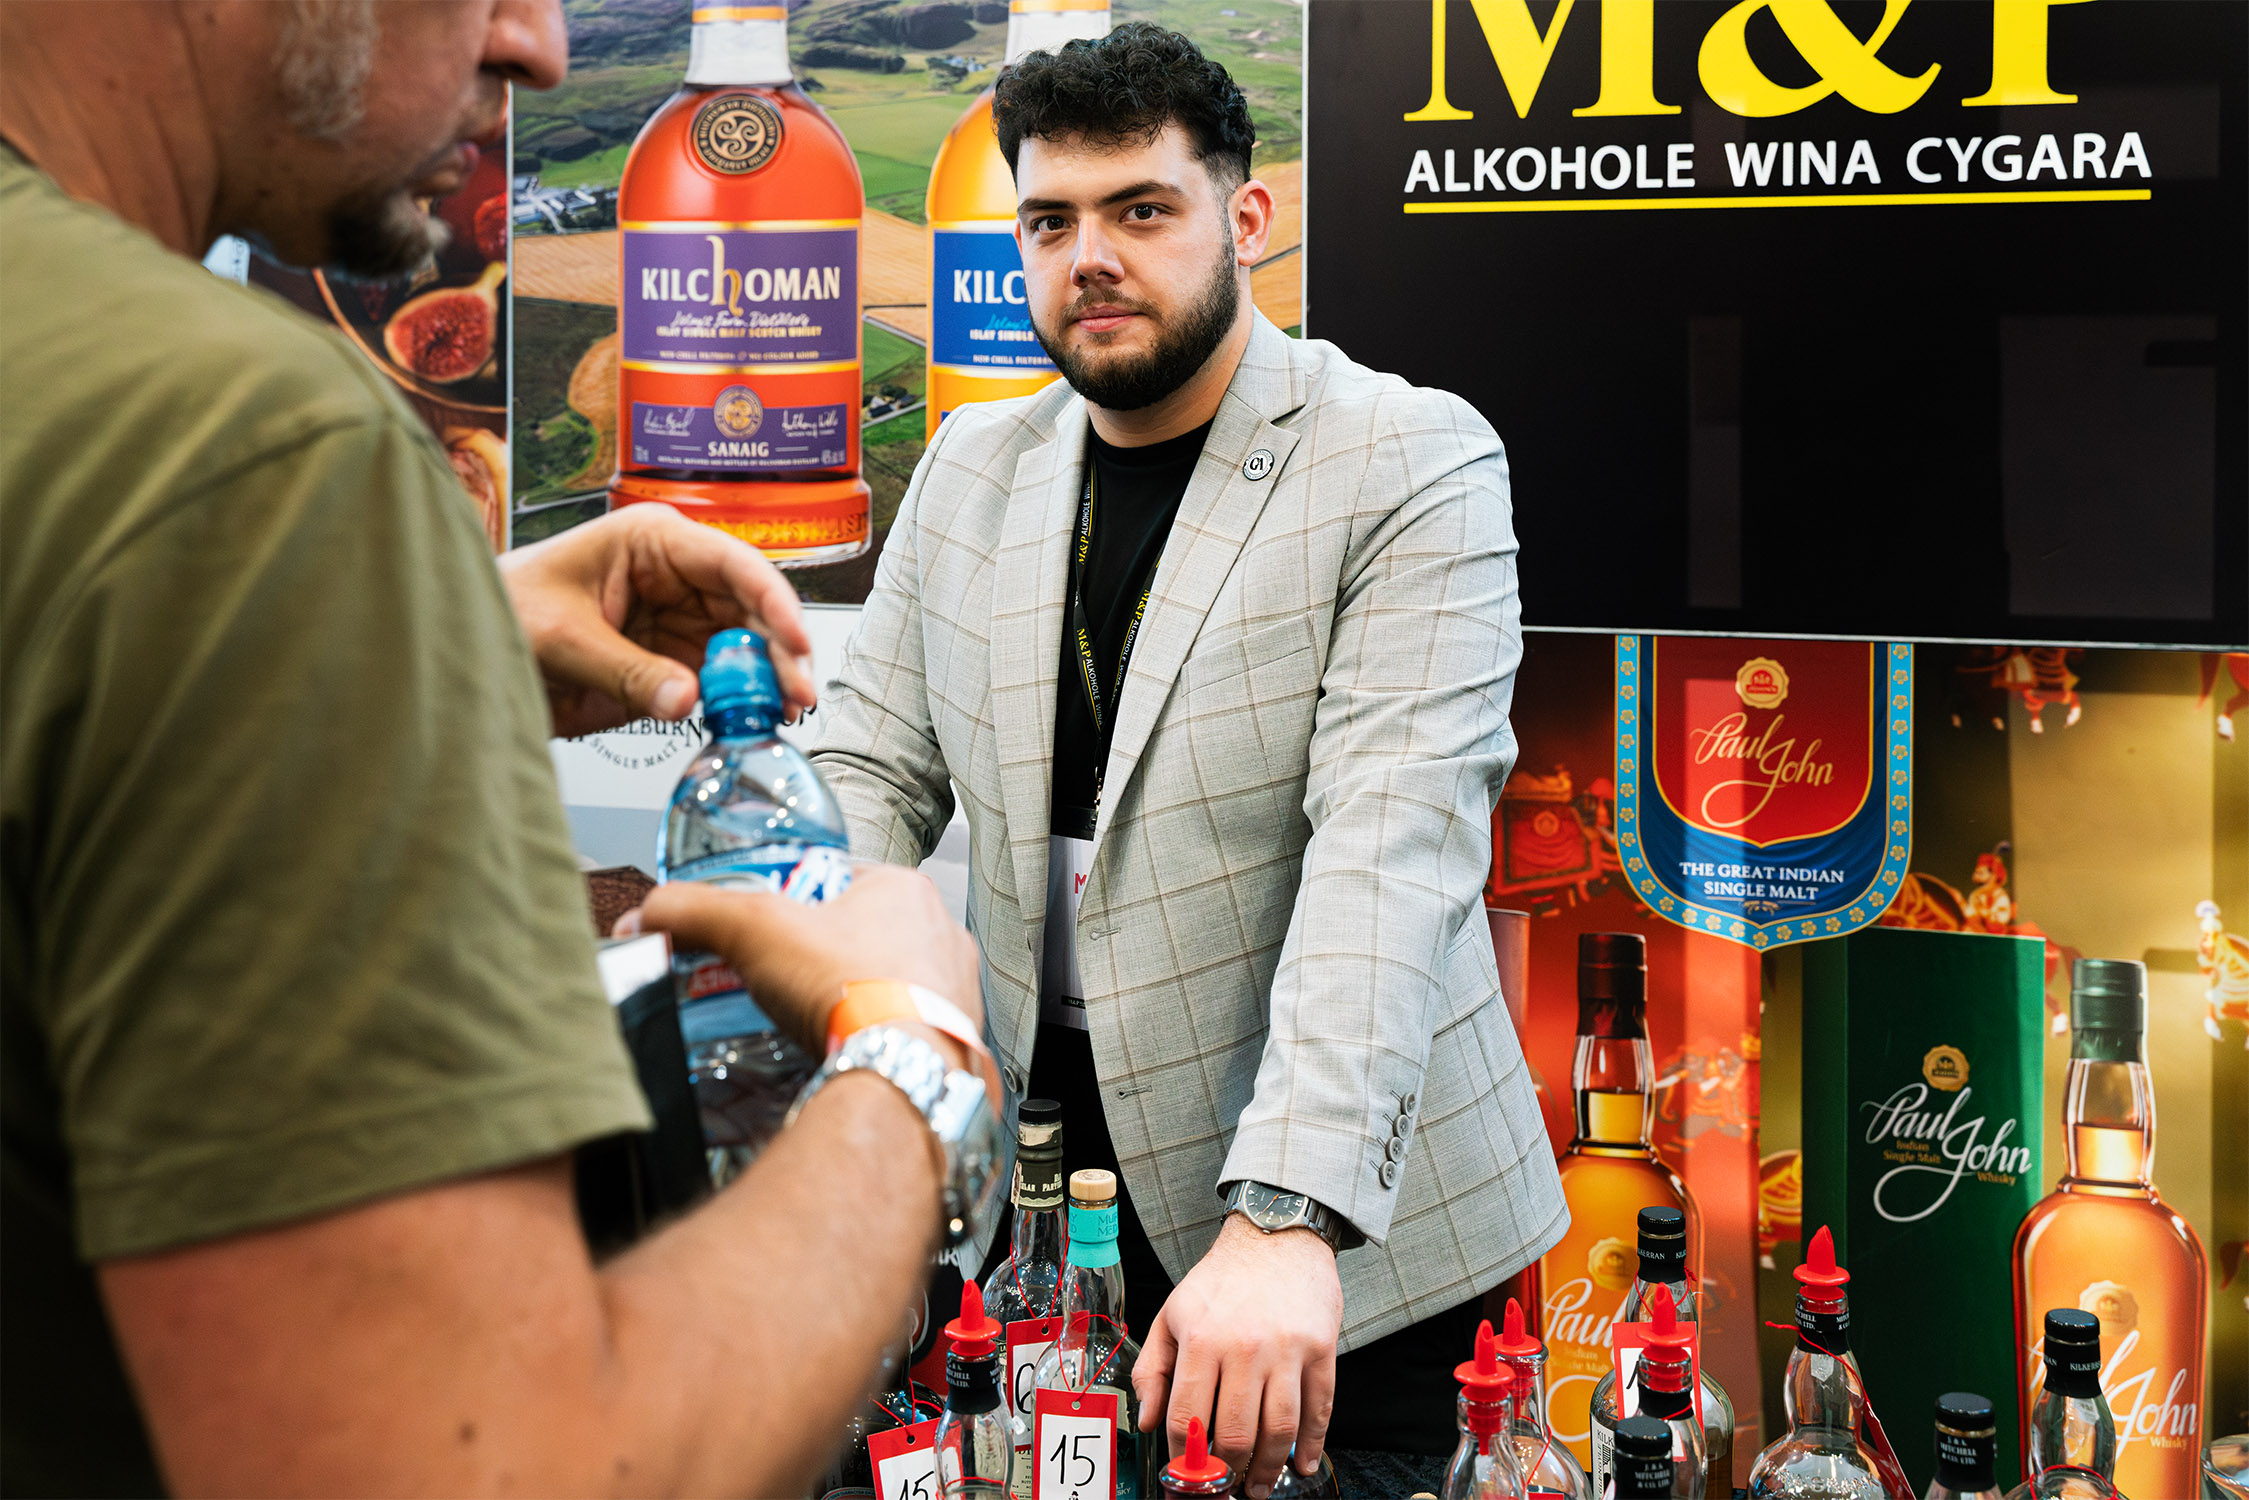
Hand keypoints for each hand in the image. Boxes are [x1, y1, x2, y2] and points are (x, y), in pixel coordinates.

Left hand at [498, 503, 815, 737]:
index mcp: (653, 542)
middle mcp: (677, 578)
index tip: (795, 640)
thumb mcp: (561, 639)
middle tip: (796, 692)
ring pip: (745, 648)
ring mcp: (678, 623)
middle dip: (779, 651)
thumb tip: (687, 700)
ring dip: (766, 680)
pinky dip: (739, 703)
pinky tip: (752, 719)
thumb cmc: (505, 610)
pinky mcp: (672, 664)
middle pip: (751, 610)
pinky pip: (720, 683)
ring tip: (784, 712)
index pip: (732, 564)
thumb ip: (626, 671)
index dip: (772, 601)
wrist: (471, 647)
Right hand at [625, 863, 983, 1059]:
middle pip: (861, 938)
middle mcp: (940, 934)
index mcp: (904, 889)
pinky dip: (875, 1042)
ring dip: (850, 1002)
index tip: (766, 933)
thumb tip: (650, 911)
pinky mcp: (955, 1041)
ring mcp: (954, 991)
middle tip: (780, 985)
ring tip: (809, 1023)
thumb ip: (695, 912)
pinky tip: (844, 1054)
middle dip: (819, 961)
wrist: (901, 1075)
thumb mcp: (754, 928)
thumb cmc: (850, 989)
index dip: (795, 905)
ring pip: (888, 987)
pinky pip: (906, 1034)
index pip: (838, 881)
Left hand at [1134, 1214, 1341, 1496]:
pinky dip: (1313, 1445)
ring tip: (1259, 1487)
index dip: (1182, 1455)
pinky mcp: (1320, 1349)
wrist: (1276, 1235)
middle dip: (1228, 1472)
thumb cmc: (1221, 1278)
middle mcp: (1243, 1347)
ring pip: (1279, 1429)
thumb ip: (1152, 1369)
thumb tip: (1147, 1422)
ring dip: (1268, 1469)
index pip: (1186, 1417)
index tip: (1185, 1471)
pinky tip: (1303, 1464)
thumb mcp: (1172, 1313)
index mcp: (1201, 1339)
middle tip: (1226, 1486)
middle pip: (1236, 1433)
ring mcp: (1286, 1349)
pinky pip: (1319, 1409)